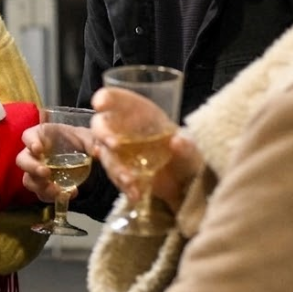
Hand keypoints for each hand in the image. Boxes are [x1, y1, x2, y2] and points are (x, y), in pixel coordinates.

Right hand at [17, 121, 95, 202]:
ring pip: (28, 179)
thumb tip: (98, 152)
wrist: (85, 157)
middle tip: (46, 173)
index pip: (28, 136)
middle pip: (22, 160)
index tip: (38, 149)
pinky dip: (52, 196)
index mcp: (42, 136)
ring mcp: (37, 171)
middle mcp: (35, 154)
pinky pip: (41, 193)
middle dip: (32, 167)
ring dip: (39, 186)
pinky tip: (68, 194)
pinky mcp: (44, 185)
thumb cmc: (80, 142)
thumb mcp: (88, 138)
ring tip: (56, 190)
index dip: (30, 142)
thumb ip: (93, 143)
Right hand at [90, 88, 202, 211]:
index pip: (116, 99)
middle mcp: (124, 129)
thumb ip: (187, 147)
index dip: (106, 99)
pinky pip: (115, 177)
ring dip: (115, 166)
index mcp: (139, 114)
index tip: (100, 103)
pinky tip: (136, 193)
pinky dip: (123, 186)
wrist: (186, 182)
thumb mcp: (192, 150)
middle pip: (101, 125)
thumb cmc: (186, 155)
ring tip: (131, 181)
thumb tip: (177, 142)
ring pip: (107, 154)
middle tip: (113, 144)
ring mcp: (119, 151)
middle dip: (104, 133)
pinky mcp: (120, 171)